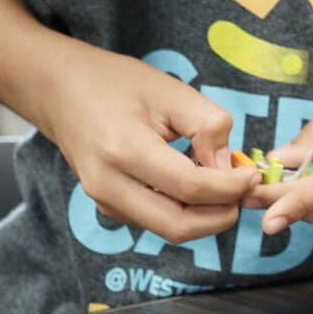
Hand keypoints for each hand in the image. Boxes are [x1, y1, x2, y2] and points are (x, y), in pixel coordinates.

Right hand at [35, 42, 257, 245]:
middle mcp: (109, 185)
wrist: (59, 91)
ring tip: (225, 184)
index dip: (230, 186)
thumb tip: (229, 165)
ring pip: (169, 229)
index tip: (252, 173)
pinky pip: (156, 221)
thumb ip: (207, 125)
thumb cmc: (115, 84)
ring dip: (206, 216)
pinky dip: (185, 211)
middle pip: (179, 226)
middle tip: (244, 189)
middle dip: (221, 215)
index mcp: (123, 151)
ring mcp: (105, 201)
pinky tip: (198, 185)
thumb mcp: (169, 90)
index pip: (189, 187)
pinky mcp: (108, 207)